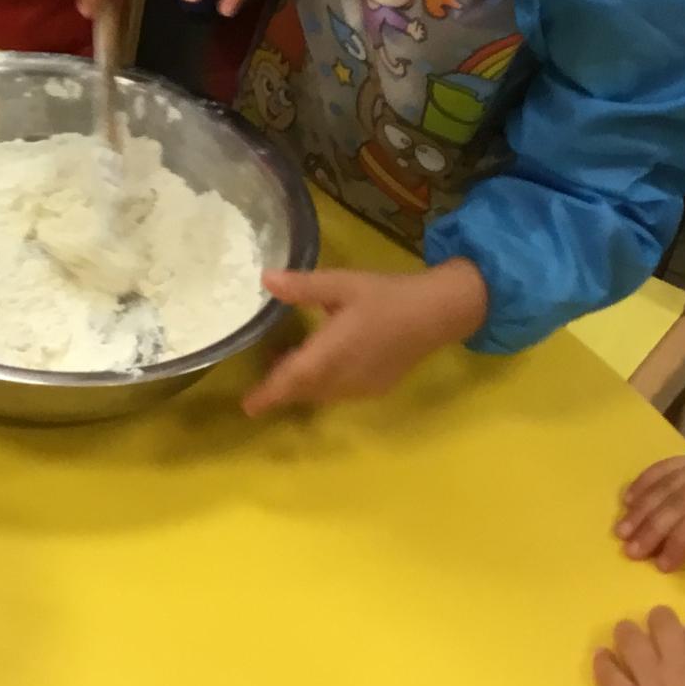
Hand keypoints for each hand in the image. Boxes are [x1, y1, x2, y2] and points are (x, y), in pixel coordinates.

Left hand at [241, 260, 489, 414]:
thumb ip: (304, 286)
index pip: (293, 378)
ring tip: (284, 364)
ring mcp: (362, 387)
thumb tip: (265, 279)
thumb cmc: (387, 295)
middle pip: (304, 390)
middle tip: (260, 380)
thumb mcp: (343, 283)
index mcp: (333, 351)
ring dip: (301, 386)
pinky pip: (338, 394)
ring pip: (321, 394)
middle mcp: (345, 377)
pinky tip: (320, 364)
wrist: (437, 313)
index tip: (247, 406)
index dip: (269, 394)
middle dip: (280, 388)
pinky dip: (322, 386)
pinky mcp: (376, 389)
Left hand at [595, 607, 684, 685]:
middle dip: (659, 619)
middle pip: (663, 626)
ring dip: (627, 632)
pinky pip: (611, 679)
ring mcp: (652, 684)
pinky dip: (604, 664)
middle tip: (656, 622)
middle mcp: (679, 664)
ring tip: (623, 629)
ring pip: (632, 643)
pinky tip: (601, 656)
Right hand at [615, 453, 684, 571]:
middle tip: (630, 552)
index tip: (661, 565)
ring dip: (641, 510)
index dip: (679, 542)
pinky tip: (627, 499)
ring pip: (665, 486)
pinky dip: (643, 483)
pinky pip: (664, 468)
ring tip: (621, 532)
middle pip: (677, 502)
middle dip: (651, 528)